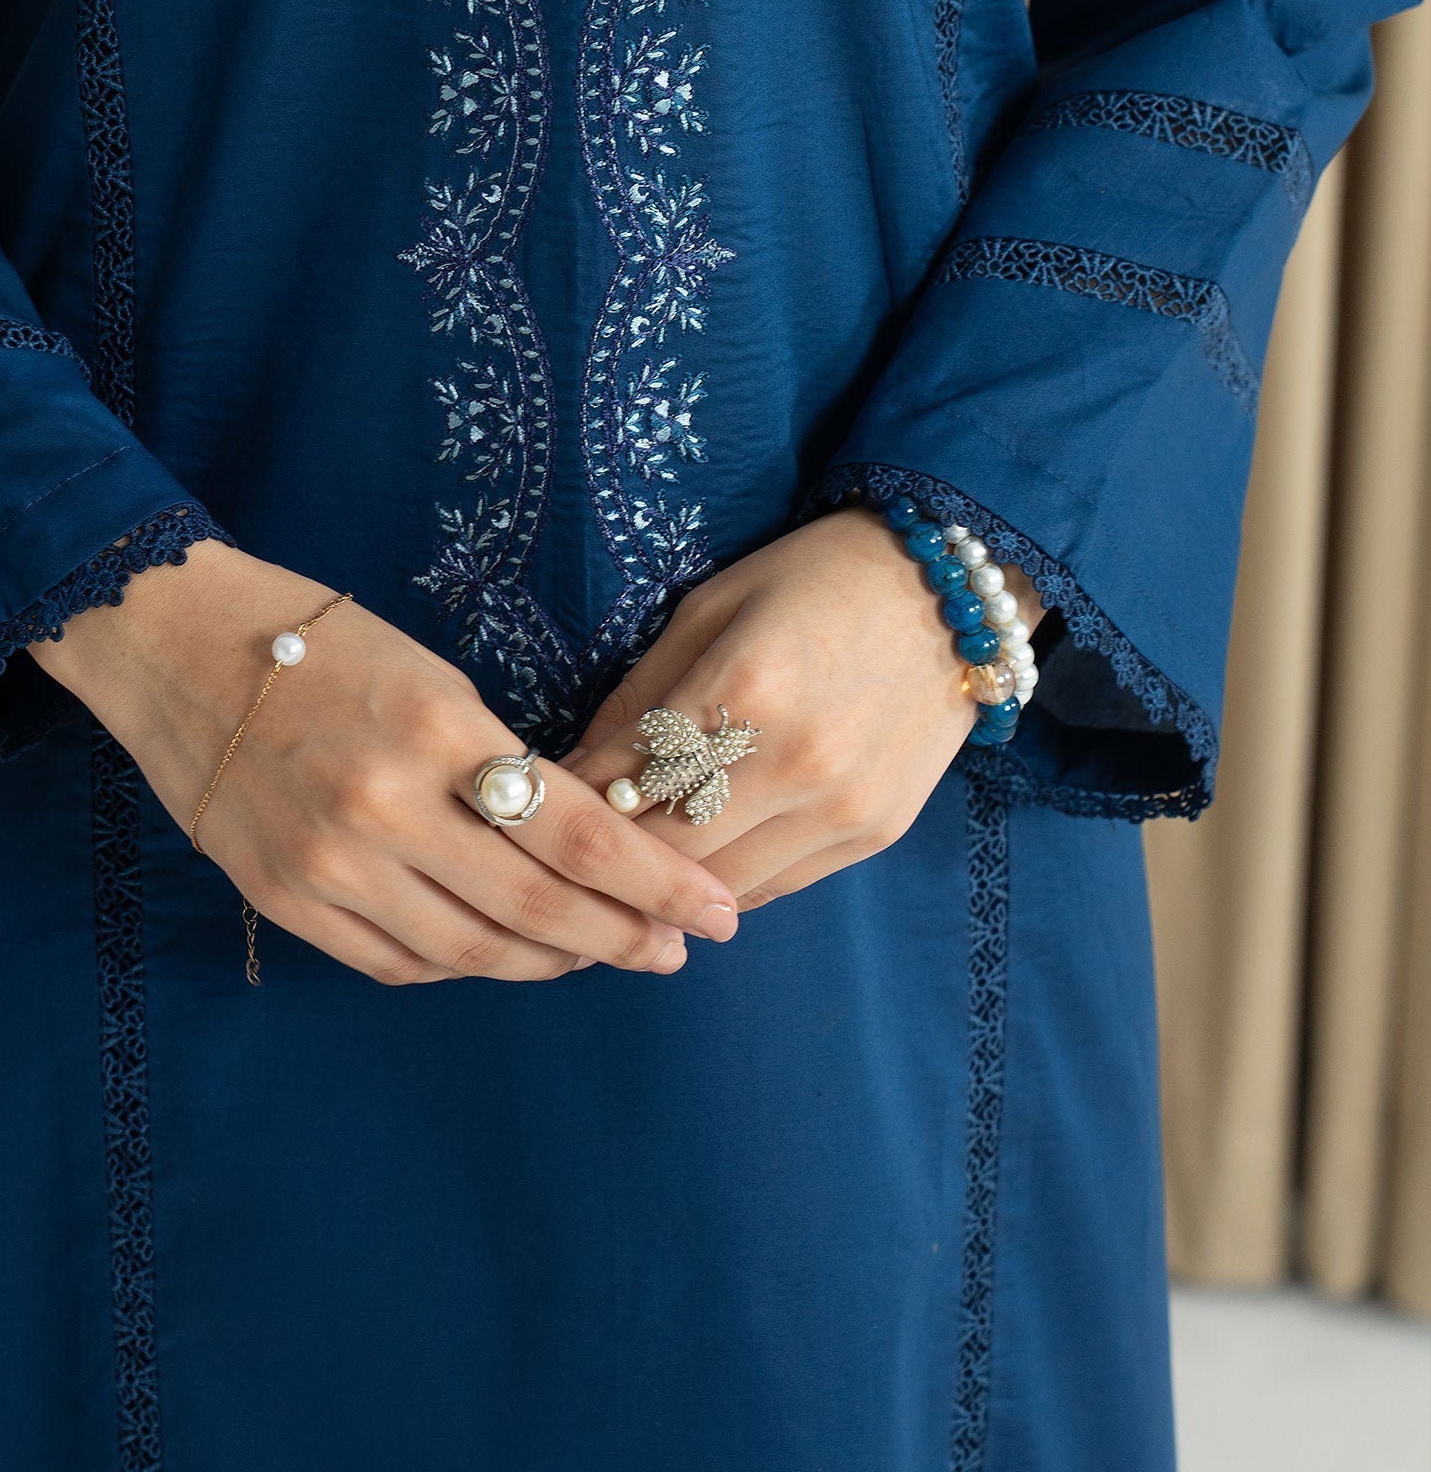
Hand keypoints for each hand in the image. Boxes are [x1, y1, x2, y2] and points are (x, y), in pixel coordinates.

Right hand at [32, 537, 739, 984]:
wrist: (174, 646)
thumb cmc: (319, 643)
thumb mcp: (432, 677)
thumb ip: (498, 762)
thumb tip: (582, 839)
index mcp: (434, 734)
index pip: (574, 831)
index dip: (654, 882)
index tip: (711, 910)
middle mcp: (382, 810)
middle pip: (533, 908)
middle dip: (618, 937)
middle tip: (672, 949)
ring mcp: (327, 865)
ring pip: (469, 951)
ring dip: (546, 962)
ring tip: (596, 955)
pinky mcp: (284, 900)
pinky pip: (396, 963)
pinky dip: (460, 966)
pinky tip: (500, 953)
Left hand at [565, 508, 1043, 908]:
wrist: (948, 585)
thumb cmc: (812, 580)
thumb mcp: (709, 608)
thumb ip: (640, 696)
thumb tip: (570, 771)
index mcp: (745, 688)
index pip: (626, 786)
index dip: (565, 811)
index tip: (523, 816)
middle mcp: (797, 762)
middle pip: (668, 859)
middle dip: (605, 866)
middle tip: (557, 863)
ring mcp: (844, 808)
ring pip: (721, 892)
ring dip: (662, 889)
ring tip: (614, 875)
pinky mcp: (877, 833)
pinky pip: (777, 888)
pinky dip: (725, 883)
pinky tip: (694, 863)